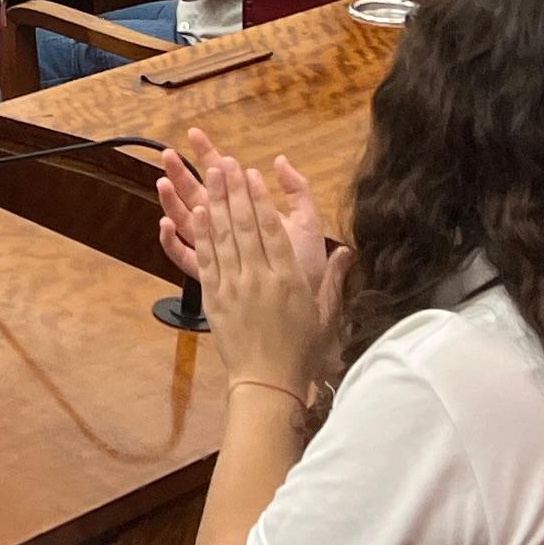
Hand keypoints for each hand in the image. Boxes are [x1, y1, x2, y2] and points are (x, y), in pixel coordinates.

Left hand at [158, 139, 342, 398]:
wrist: (267, 382)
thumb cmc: (300, 350)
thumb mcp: (325, 315)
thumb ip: (334, 279)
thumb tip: (347, 251)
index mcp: (288, 280)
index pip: (271, 230)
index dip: (259, 199)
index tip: (251, 175)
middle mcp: (259, 278)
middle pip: (243, 226)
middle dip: (233, 190)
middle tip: (224, 162)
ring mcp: (234, 287)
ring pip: (222, 237)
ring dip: (214, 203)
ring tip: (208, 176)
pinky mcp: (214, 298)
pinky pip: (206, 259)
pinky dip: (200, 234)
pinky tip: (196, 212)